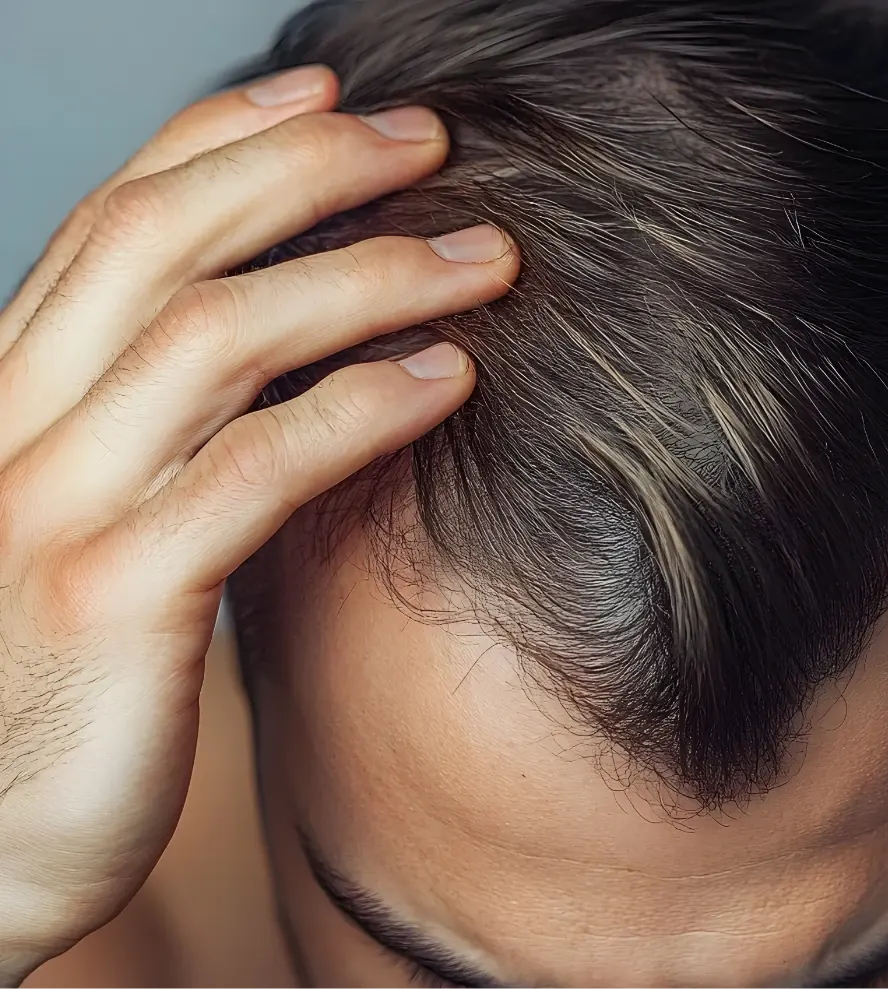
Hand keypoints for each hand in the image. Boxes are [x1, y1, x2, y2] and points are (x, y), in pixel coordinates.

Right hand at [0, 65, 518, 982]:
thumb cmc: (41, 690)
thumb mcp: (78, 529)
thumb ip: (151, 438)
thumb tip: (283, 365)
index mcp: (8, 400)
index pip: (112, 222)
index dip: (220, 136)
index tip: (325, 92)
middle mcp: (13, 428)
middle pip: (162, 242)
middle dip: (305, 168)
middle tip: (430, 141)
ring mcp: (53, 508)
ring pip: (213, 334)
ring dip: (365, 276)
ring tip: (481, 258)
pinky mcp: (111, 600)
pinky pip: (254, 468)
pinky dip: (360, 406)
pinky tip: (448, 377)